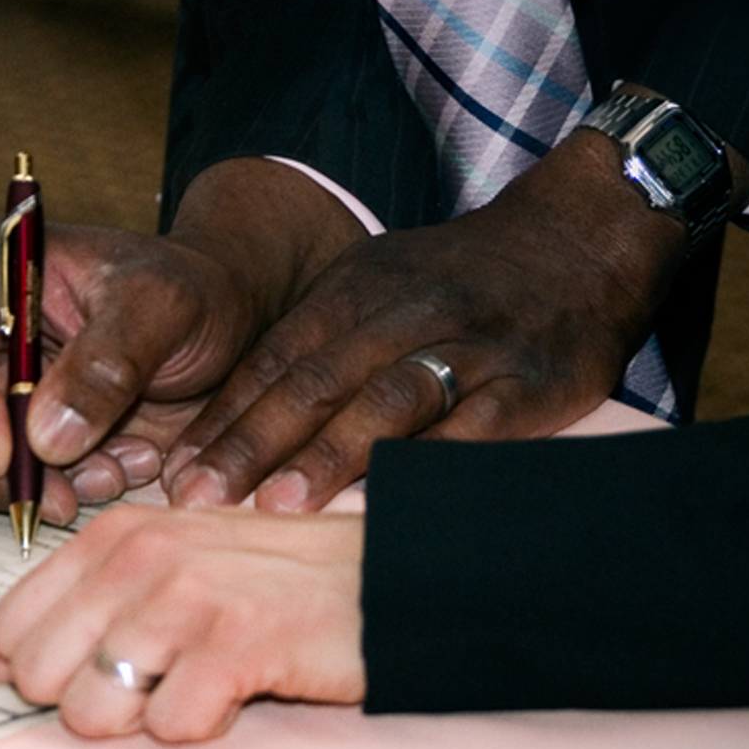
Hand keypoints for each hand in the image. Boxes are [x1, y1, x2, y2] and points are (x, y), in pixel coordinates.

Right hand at [0, 161, 365, 525]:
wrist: (221, 320)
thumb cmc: (189, 290)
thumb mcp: (161, 309)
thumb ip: (106, 363)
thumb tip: (45, 438)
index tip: (7, 452)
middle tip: (59, 499)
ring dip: (25, 486)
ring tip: (113, 472)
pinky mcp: (8, 427)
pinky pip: (1, 480)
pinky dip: (50, 493)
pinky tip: (116, 470)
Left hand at [0, 505, 366, 739]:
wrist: (387, 578)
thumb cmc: (274, 581)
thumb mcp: (174, 563)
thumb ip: (94, 599)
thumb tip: (3, 661)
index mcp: (114, 536)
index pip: (10, 625)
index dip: (31, 670)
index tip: (79, 680)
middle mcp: (139, 557)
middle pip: (41, 676)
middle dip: (86, 701)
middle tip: (154, 684)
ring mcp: (186, 596)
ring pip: (93, 709)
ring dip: (144, 720)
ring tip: (197, 685)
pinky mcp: (237, 641)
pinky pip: (171, 727)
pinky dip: (202, 728)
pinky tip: (238, 695)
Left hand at [160, 127, 689, 515]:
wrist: (577, 243)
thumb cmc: (459, 280)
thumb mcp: (379, 284)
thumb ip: (317, 344)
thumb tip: (230, 423)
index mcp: (357, 288)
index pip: (275, 359)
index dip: (223, 417)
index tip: (171, 471)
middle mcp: (404, 312)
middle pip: (316, 381)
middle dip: (252, 445)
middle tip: (197, 498)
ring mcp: (468, 349)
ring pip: (386, 402)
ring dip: (328, 457)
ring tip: (278, 506)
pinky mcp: (528, 386)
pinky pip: (473, 432)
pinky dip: (427, 469)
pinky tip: (388, 506)